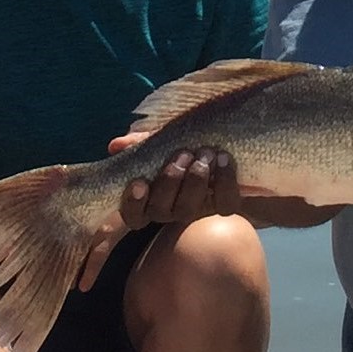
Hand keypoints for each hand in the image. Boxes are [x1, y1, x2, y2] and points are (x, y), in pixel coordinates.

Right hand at [74, 137, 240, 288]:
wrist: (236, 147)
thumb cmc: (187, 141)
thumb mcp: (163, 138)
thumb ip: (141, 142)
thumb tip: (115, 145)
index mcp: (149, 198)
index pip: (131, 213)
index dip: (132, 203)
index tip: (139, 182)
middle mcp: (169, 210)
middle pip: (160, 210)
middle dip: (170, 181)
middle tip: (182, 154)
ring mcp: (196, 211)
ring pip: (189, 210)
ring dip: (196, 181)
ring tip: (204, 154)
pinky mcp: (223, 208)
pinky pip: (224, 205)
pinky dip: (225, 181)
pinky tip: (224, 160)